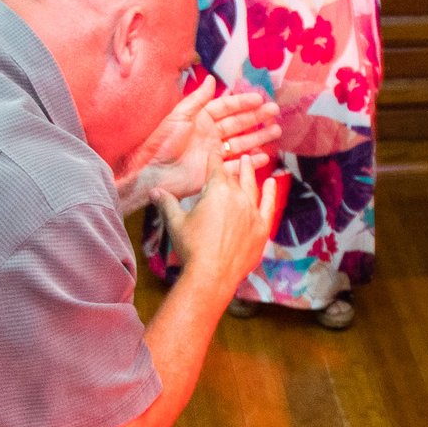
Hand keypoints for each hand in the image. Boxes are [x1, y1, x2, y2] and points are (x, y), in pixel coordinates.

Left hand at [127, 78, 279, 201]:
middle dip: (256, 118)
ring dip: (258, 137)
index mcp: (201, 119)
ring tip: (275, 132)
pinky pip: (236, 166)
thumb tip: (211, 79)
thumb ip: (197, 99)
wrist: (153, 172)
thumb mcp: (179, 116)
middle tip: (274, 112)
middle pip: (238, 124)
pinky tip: (264, 156)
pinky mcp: (215, 171)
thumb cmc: (161, 142)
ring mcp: (214, 153)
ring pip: (241, 143)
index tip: (260, 98)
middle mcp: (210, 135)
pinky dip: (250, 162)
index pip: (226, 107)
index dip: (243, 103)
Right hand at [157, 151, 285, 300]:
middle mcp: (238, 197)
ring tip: (249, 162)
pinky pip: (269, 206)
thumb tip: (154, 191)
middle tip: (237, 157)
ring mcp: (252, 212)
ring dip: (250, 174)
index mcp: (217, 191)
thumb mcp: (176, 223)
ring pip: (252, 187)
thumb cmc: (191, 248)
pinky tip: (273, 183)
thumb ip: (167, 203)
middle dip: (233, 168)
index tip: (214, 151)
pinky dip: (271, 193)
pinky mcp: (262, 228)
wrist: (211, 275)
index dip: (214, 159)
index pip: (215, 169)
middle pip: (234, 179)